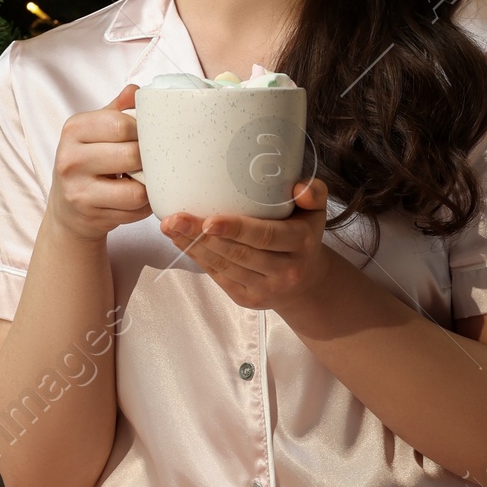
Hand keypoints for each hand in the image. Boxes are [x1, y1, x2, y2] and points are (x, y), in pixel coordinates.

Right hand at [46, 81, 151, 243]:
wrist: (67, 209)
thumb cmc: (88, 163)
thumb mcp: (95, 132)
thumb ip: (116, 111)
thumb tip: (136, 91)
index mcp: (74, 129)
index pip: (121, 124)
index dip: (143, 131)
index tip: (146, 138)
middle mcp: (70, 158)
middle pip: (131, 155)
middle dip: (148, 159)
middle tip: (150, 161)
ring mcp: (77, 190)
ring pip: (136, 189)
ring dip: (148, 186)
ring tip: (144, 180)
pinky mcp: (90, 215)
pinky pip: (134, 210)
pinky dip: (144, 206)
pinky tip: (137, 199)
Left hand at [159, 177, 334, 311]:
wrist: (307, 282)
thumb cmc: (304, 235)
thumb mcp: (316, 212)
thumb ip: (314, 192)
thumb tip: (300, 187)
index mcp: (301, 243)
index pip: (265, 236)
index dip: (236, 229)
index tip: (209, 220)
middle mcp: (285, 270)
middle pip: (238, 253)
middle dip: (202, 236)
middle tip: (173, 219)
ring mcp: (266, 288)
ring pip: (225, 266)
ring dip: (193, 247)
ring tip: (169, 227)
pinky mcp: (248, 299)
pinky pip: (219, 277)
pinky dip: (198, 258)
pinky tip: (180, 242)